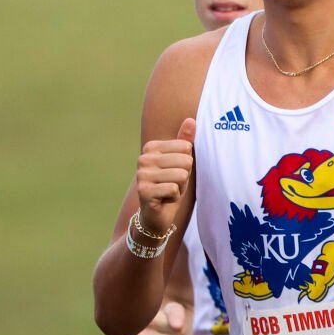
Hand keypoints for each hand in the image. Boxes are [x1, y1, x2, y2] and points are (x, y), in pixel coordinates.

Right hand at [136, 117, 195, 235]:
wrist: (155, 214)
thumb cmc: (170, 185)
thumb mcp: (180, 162)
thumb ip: (184, 141)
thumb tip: (192, 120)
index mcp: (151, 148)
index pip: (186, 148)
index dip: (187, 164)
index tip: (175, 173)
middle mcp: (143, 158)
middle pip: (185, 161)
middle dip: (184, 177)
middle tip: (172, 184)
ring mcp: (142, 175)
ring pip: (181, 176)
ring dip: (180, 188)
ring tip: (168, 192)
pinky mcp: (144, 192)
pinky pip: (174, 190)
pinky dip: (174, 198)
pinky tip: (164, 200)